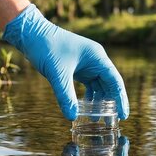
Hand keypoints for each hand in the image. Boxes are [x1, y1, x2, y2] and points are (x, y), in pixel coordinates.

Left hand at [2, 5, 128, 120]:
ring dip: (99, 101)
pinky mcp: (76, 68)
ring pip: (98, 86)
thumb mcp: (57, 74)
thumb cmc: (47, 47)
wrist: (31, 34)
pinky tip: (86, 109)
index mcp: (97, 58)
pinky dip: (88, 97)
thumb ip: (65, 96)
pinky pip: (88, 85)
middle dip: (111, 103)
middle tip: (112, 122)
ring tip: (99, 119)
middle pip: (109, 85)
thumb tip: (72, 117)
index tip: (123, 116)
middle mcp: (95, 60)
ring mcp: (86, 64)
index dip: (120, 99)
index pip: (115, 81)